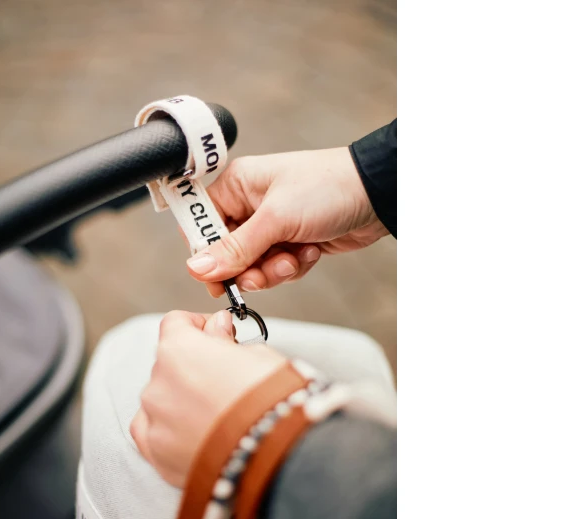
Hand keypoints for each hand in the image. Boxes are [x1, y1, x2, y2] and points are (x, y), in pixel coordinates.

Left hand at [130, 310, 287, 487]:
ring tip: (217, 417)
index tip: (216, 334)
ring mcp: (154, 418)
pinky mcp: (156, 451)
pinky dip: (167, 428)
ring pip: (160, 398)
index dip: (198, 326)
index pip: (175, 323)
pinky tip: (192, 431)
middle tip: (225, 382)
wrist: (278, 455)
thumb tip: (217, 326)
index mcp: (179, 349)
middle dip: (193, 367)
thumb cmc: (273, 400)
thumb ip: (225, 339)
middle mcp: (158, 381)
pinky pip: (150, 431)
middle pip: (168, 364)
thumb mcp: (257, 355)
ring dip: (181, 400)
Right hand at [186, 147, 387, 296]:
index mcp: (236, 186)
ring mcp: (271, 226)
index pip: (200, 224)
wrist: (377, 195)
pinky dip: (292, 267)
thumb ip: (235, 248)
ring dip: (273, 271)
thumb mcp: (276, 219)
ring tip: (292, 259)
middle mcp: (248, 206)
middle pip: (226, 253)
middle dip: (246, 268)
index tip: (215, 275)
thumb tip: (197, 268)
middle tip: (259, 275)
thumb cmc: (327, 188)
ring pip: (252, 266)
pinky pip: (276, 268)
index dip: (205, 253)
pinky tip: (310, 252)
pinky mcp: (290, 243)